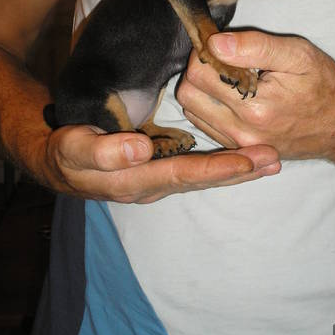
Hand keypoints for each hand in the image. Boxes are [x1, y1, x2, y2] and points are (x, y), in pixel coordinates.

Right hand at [43, 124, 280, 202]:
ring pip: (202, 177)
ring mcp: (158, 181)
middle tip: (274, 159)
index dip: (216, 168)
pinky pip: (195, 170)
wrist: (59, 165)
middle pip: (201, 179)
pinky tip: (243, 160)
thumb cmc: (67, 153)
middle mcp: (153, 185)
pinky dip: (221, 166)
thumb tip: (140, 150)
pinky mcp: (160, 173)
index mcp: (135, 180)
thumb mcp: (73, 149)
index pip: (182, 173)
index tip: (248, 161)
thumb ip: (103, 152)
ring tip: (270, 160)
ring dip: (237, 170)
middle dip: (239, 171)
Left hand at [177, 30, 334, 159]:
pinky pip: (204, 123)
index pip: (199, 73)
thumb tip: (216, 43)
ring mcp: (238, 145)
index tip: (221, 42)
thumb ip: (255, 46)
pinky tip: (230, 93)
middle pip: (188, 93)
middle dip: (198, 69)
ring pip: (191, 110)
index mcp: (255, 107)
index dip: (205, 50)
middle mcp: (242, 132)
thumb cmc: (323, 85)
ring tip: (227, 75)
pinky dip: (208, 104)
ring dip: (200, 88)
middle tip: (222, 57)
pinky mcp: (238, 149)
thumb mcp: (297, 54)